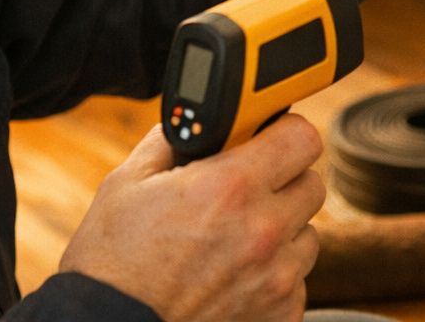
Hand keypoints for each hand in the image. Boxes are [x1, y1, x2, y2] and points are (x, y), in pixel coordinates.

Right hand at [58, 115, 324, 320]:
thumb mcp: (129, 181)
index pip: (302, 137)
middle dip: (283, 180)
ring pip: (308, 234)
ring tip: (236, 238)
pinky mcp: (281, 314)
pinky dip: (274, 273)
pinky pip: (298, 280)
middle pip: (312, 184)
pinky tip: (236, 274)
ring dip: (282, 230)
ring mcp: (277, 278)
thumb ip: (172, 140)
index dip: (284, 132)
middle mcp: (263, 231)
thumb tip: (199, 121)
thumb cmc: (112, 261)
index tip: (268, 138)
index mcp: (231, 186)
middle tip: (246, 189)